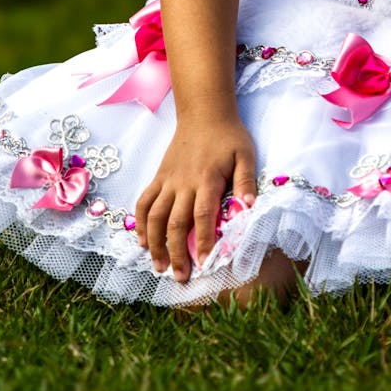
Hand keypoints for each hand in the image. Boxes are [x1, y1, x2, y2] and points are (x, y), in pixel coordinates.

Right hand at [135, 115, 256, 282]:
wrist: (204, 113)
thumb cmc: (229, 136)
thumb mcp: (245, 155)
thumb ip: (246, 181)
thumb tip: (249, 206)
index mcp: (207, 178)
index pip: (203, 215)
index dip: (203, 241)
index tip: (204, 263)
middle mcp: (184, 182)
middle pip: (175, 222)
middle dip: (176, 252)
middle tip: (180, 277)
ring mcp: (168, 180)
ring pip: (155, 216)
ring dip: (155, 243)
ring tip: (158, 267)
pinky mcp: (159, 177)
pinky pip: (144, 201)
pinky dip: (141, 222)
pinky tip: (142, 240)